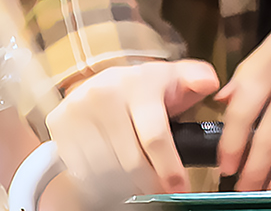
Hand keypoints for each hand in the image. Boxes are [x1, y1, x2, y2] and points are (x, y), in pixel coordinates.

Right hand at [46, 58, 219, 197]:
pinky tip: (115, 175)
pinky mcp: (60, 125)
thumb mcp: (170, 79)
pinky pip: (84, 170)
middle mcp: (105, 93)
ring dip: (126, 185)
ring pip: (108, 170)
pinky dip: (102, 180)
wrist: (95, 85)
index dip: (169, 169)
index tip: (180, 188)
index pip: (155, 136)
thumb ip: (194, 79)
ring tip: (138, 182)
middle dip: (151, 183)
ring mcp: (78, 109)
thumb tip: (210, 82)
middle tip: (161, 192)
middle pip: (131, 161)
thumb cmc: (142, 90)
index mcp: (137, 83)